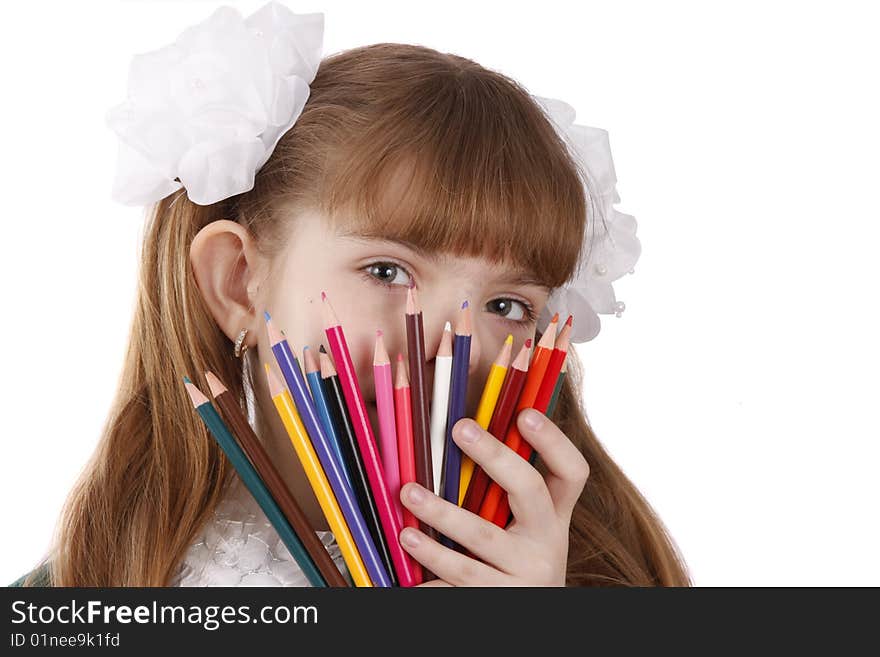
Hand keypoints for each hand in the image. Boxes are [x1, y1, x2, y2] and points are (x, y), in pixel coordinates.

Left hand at [398, 408, 589, 585]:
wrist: (529, 626)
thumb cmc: (515, 564)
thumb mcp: (527, 531)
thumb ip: (509, 491)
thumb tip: (473, 427)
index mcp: (554, 518)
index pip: (571, 472)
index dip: (553, 441)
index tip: (525, 413)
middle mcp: (546, 545)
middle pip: (529, 490)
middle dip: (494, 455)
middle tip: (459, 428)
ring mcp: (522, 577)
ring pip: (480, 537)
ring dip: (442, 512)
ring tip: (409, 492)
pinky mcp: (493, 601)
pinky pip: (455, 581)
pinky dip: (426, 568)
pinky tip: (405, 545)